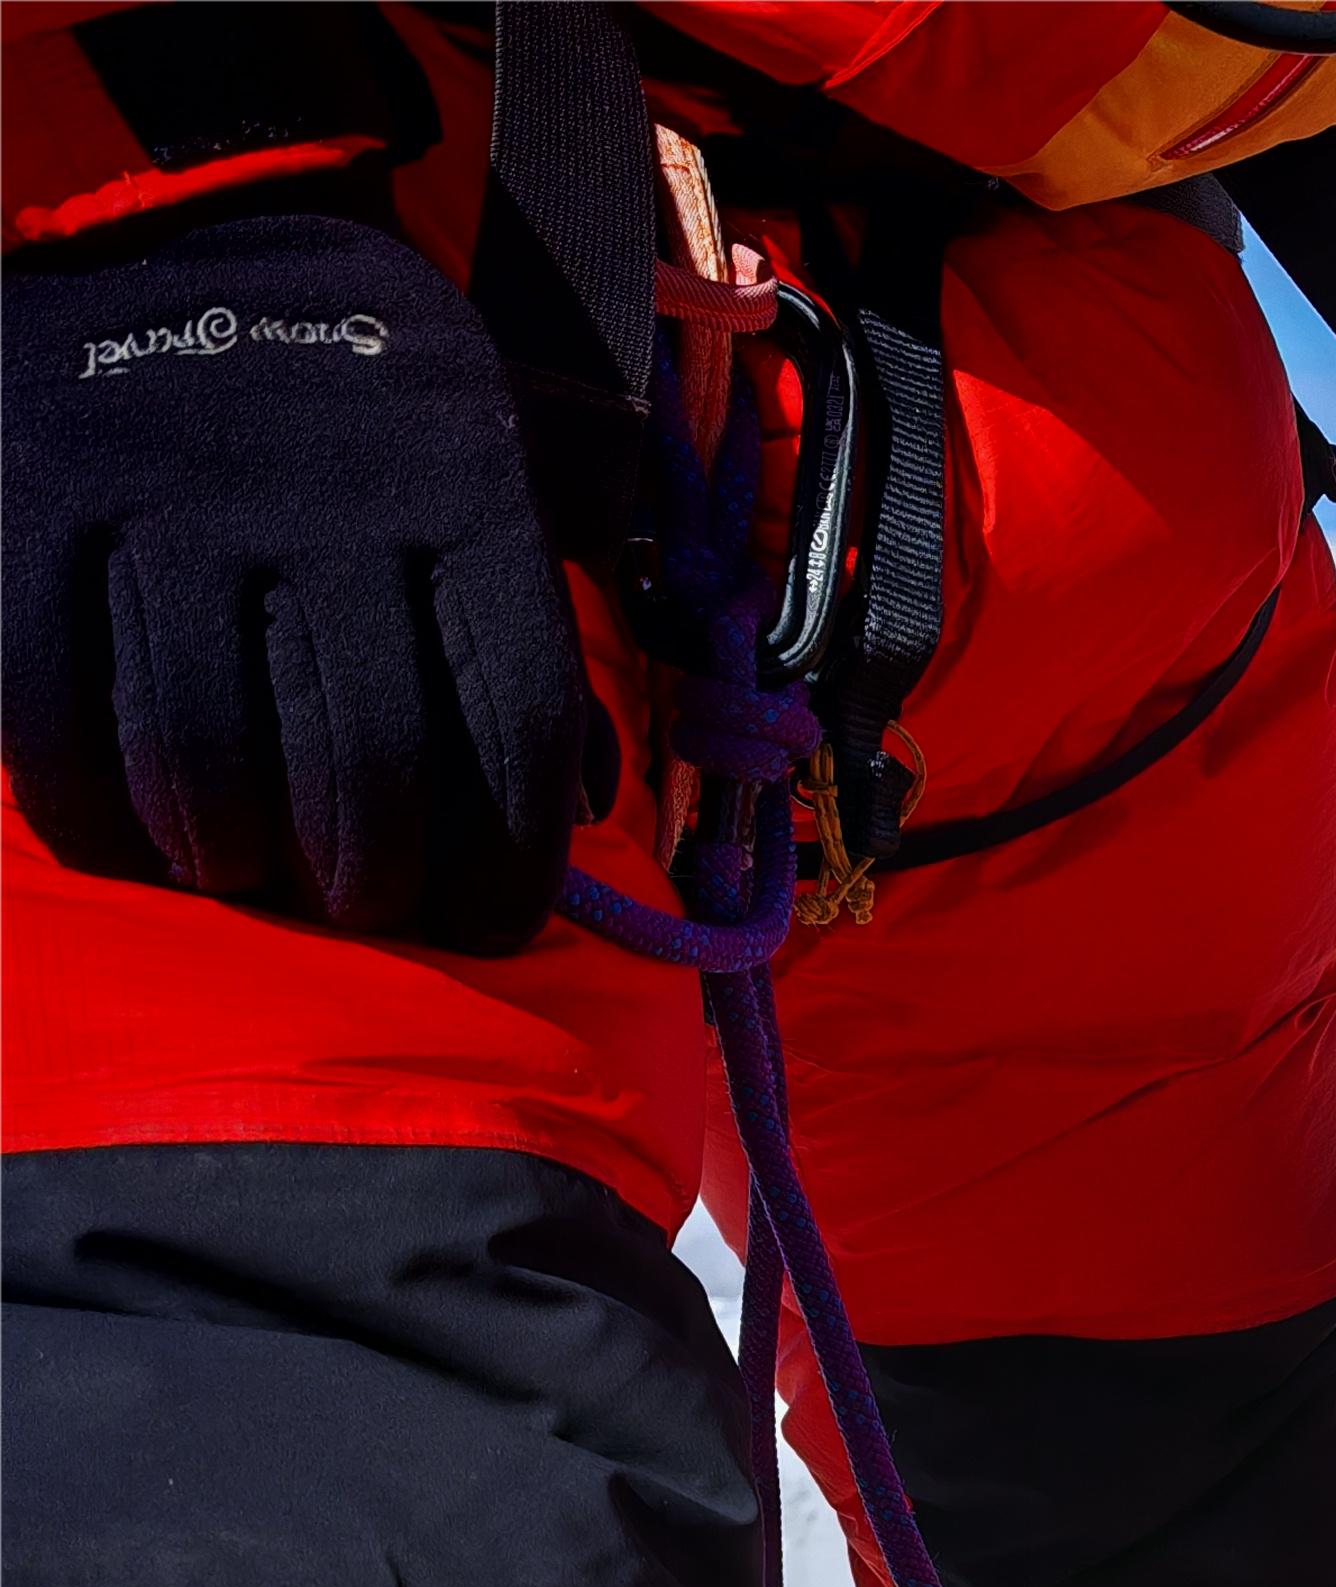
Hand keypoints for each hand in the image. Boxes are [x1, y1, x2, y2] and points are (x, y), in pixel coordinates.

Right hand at [5, 218, 587, 948]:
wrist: (203, 221)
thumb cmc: (377, 400)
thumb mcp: (492, 473)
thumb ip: (527, 627)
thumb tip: (584, 807)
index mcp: (469, 504)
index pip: (516, 730)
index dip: (508, 864)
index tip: (486, 919)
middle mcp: (329, 512)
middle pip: (364, 768)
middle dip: (370, 882)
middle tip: (359, 907)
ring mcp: (175, 509)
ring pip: (207, 758)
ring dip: (236, 860)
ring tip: (250, 876)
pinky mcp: (42, 509)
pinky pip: (53, 709)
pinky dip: (90, 810)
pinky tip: (131, 842)